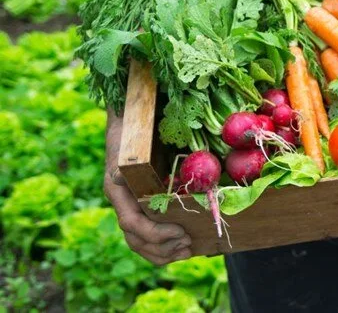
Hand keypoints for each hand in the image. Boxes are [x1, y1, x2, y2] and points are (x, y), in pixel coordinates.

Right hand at [104, 113, 191, 264]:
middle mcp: (121, 201)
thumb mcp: (135, 142)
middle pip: (135, 238)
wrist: (126, 118)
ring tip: (187, 251)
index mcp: (117, 190)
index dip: (155, 233)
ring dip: (162, 251)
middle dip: (161, 247)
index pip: (131, 224)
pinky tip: (181, 246)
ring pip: (138, 240)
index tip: (180, 233)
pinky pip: (146, 231)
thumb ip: (137, 161)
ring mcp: (128, 204)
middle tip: (188, 246)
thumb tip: (142, 173)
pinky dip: (161, 243)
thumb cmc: (135, 128)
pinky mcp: (139, 203)